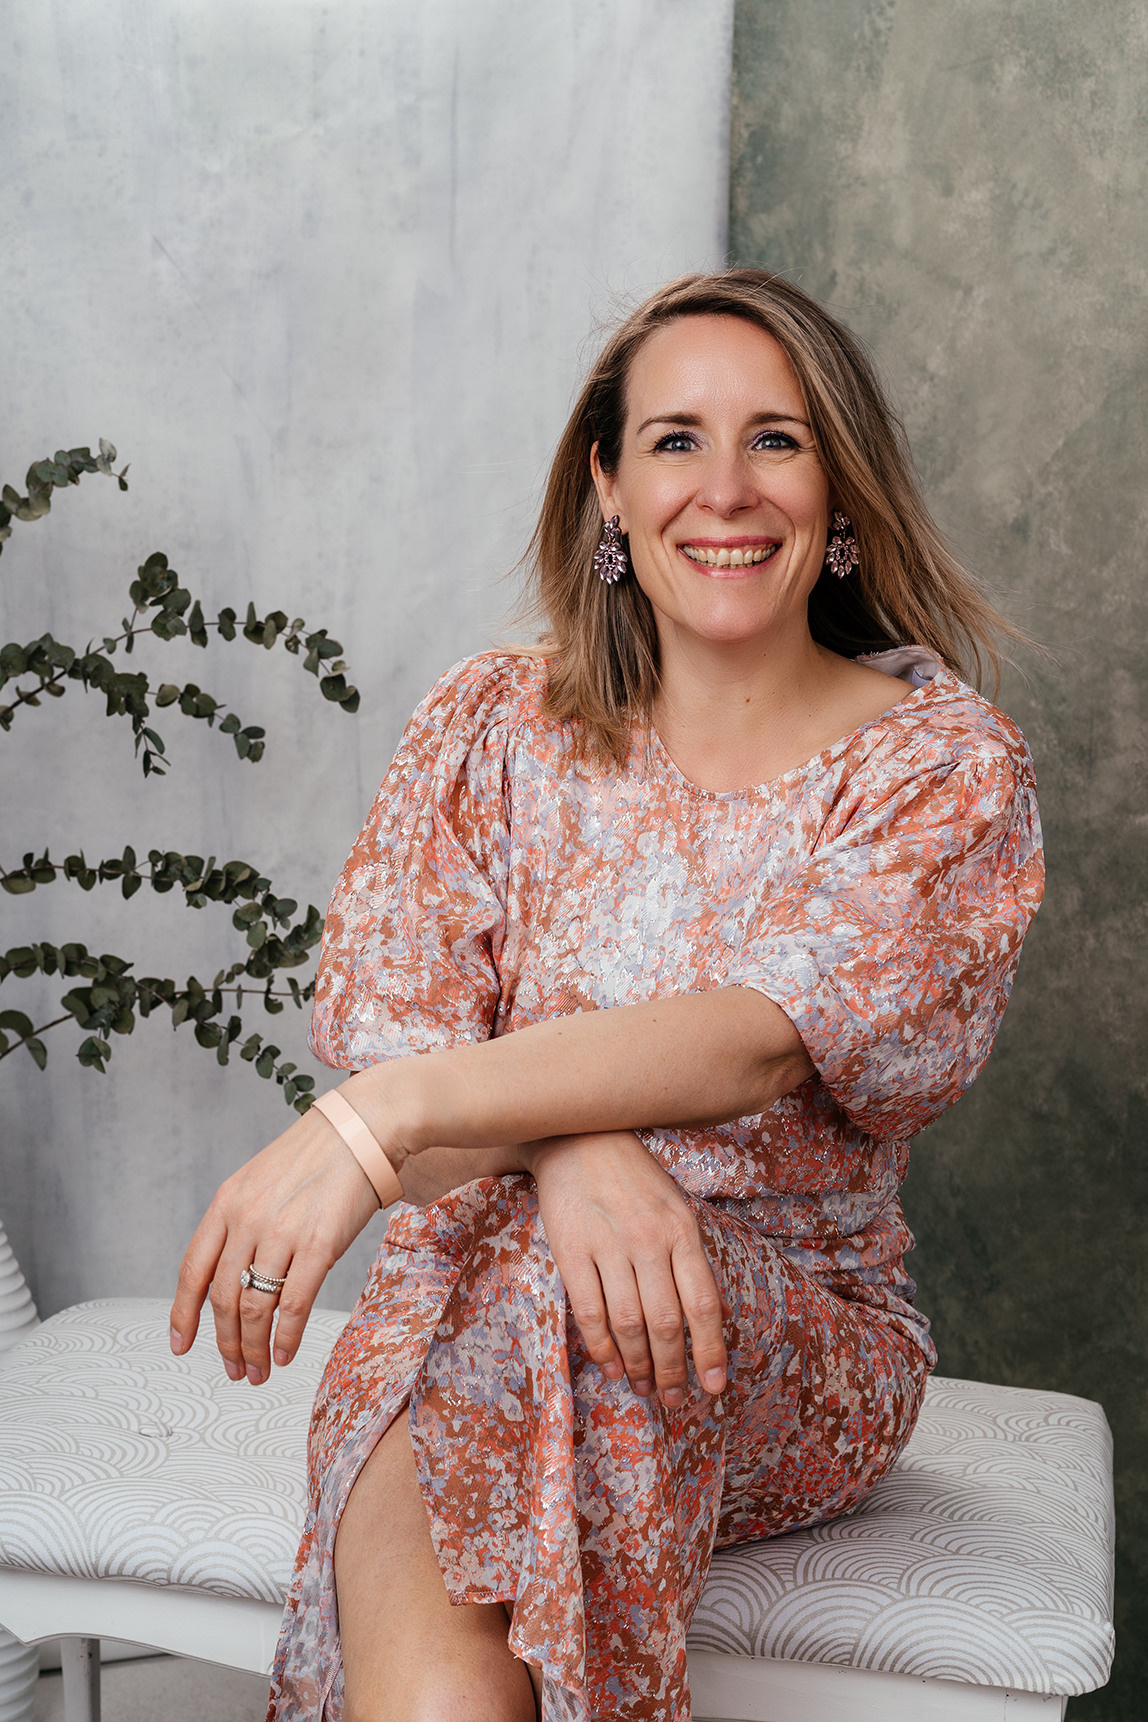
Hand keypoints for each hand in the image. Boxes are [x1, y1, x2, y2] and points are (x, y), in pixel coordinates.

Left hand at [169, 1107, 380, 1383]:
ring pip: (254, 1307)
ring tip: (259, 1370)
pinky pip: (293, 1304)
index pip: (192, 1269)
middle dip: (225, 1342)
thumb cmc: (319, 1155)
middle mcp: (247, 1218)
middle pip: (222, 1297)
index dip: (182, 1314)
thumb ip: (242, 1220)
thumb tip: (232, 1273)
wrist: (364, 1129)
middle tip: (234, 1369)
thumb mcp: (262, 1179)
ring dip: (254, 1347)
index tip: (180, 1344)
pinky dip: (285, 1336)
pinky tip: (285, 1352)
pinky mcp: (318, 1244)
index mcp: (227, 1202)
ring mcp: (281, 1232)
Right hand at [526, 1131, 727, 1407]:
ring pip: (629, 1324)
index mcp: (683, 1230)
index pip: (703, 1304)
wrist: (578, 1137)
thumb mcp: (674, 1207)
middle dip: (673, 1369)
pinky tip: (611, 1365)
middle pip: (666, 1323)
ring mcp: (609, 1244)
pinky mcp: (571, 1250)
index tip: (713, 1387)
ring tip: (644, 1388)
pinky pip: (590, 1311)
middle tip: (673, 1398)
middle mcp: (650, 1239)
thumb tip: (702, 1321)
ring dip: (638, 1366)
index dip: (710, 1351)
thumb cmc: (634, 1178)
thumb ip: (687, 1258)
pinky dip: (602, 1347)